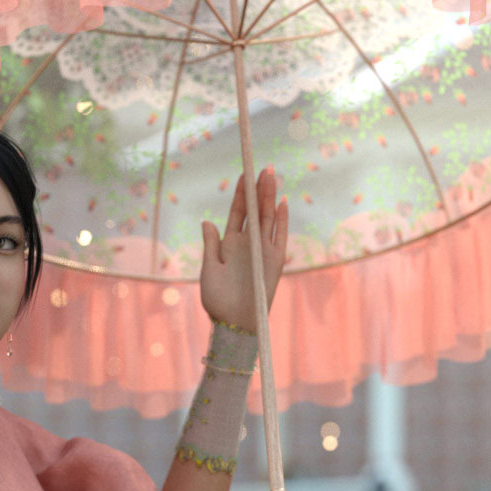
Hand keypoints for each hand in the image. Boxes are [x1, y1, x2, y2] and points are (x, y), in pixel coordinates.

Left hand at [199, 165, 287, 332]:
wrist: (234, 323)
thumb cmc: (218, 300)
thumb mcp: (209, 270)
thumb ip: (211, 245)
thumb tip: (207, 222)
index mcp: (229, 244)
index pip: (237, 213)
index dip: (240, 194)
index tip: (243, 174)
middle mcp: (247, 244)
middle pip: (255, 211)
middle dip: (258, 189)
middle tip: (262, 166)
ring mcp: (262, 251)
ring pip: (268, 218)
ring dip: (270, 197)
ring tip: (271, 176)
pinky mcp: (275, 261)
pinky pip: (279, 237)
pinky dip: (282, 220)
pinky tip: (283, 202)